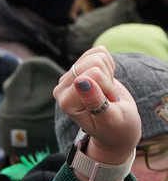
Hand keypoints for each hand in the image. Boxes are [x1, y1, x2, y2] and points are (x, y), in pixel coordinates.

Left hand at [56, 47, 140, 166]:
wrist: (118, 127)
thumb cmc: (117, 127)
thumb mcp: (111, 118)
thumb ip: (95, 101)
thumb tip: (81, 80)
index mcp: (66, 102)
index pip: (94, 74)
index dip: (109, 89)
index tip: (109, 105)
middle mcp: (62, 88)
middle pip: (94, 62)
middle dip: (108, 81)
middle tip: (108, 99)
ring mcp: (70, 77)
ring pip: (97, 56)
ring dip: (109, 74)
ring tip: (106, 92)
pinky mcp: (79, 68)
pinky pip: (99, 52)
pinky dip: (109, 66)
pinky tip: (106, 82)